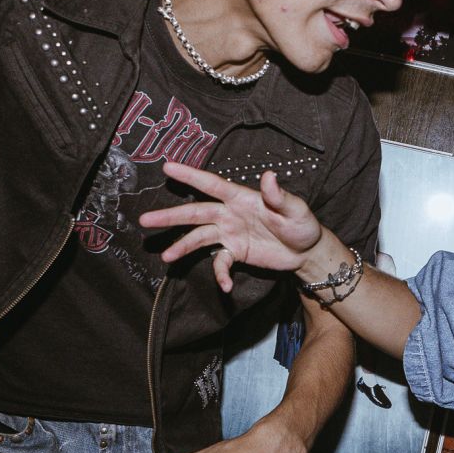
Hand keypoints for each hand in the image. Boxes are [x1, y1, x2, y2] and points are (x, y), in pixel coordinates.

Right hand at [140, 162, 323, 291]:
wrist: (307, 252)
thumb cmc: (302, 225)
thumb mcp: (295, 209)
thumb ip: (279, 196)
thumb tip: (269, 176)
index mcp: (242, 198)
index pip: (213, 185)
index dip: (191, 176)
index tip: (168, 167)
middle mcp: (230, 214)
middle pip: (195, 213)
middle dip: (171, 216)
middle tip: (145, 219)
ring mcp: (230, 234)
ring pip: (199, 238)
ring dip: (182, 246)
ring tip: (166, 255)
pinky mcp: (235, 252)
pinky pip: (220, 262)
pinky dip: (220, 273)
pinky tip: (225, 285)